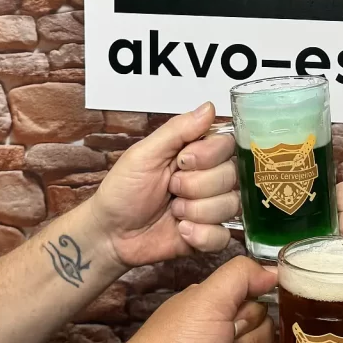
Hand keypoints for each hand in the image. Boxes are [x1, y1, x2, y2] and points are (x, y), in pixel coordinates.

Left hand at [88, 102, 239, 266]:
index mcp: (198, 153)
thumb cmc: (122, 190)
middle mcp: (211, 177)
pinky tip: (181, 231)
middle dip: (195, 185)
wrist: (110, 234)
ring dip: (195, 210)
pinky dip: (200, 234)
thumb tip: (209, 107)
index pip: (228, 144)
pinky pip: (224, 235)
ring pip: (230, 204)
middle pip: (232, 175)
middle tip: (170, 189)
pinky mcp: (211, 235)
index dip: (207, 156)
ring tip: (173, 211)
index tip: (181, 161)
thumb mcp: (144, 154)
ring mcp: (213, 207)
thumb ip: (177, 130)